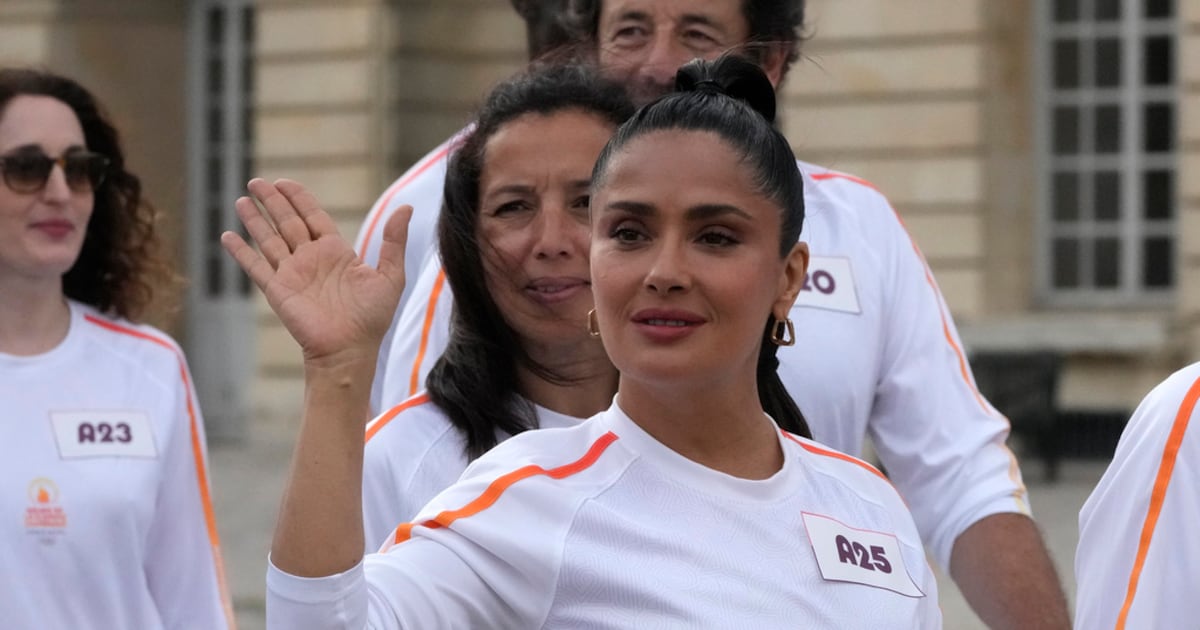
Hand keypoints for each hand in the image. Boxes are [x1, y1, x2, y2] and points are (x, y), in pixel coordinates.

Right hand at [221, 178, 411, 365]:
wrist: (350, 350)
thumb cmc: (372, 318)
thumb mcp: (390, 275)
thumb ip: (394, 241)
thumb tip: (407, 208)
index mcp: (335, 252)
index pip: (312, 216)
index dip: (298, 198)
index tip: (283, 182)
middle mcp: (310, 259)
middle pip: (287, 221)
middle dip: (272, 201)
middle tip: (256, 182)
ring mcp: (292, 273)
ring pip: (268, 239)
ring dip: (254, 220)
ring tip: (241, 200)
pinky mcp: (277, 290)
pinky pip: (255, 266)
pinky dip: (240, 252)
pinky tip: (227, 236)